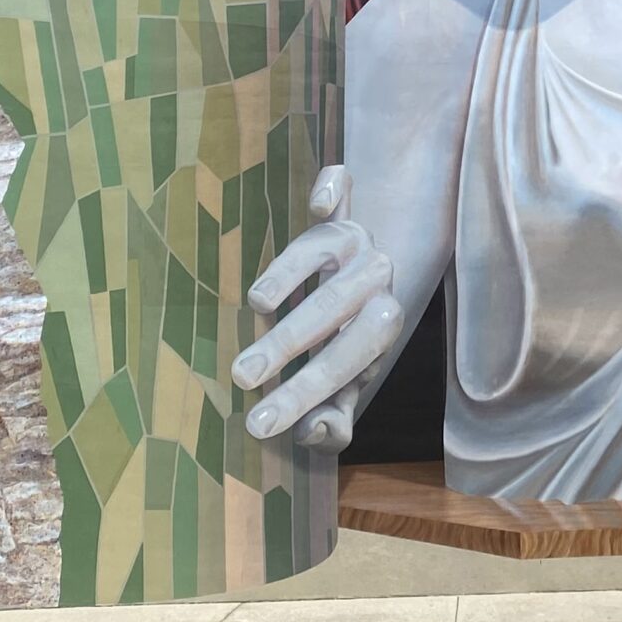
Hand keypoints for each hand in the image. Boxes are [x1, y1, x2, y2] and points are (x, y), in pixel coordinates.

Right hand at [231, 165, 402, 451]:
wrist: (362, 290)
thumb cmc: (343, 347)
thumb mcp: (342, 388)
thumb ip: (333, 418)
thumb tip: (314, 432)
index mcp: (380, 328)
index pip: (345, 363)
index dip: (303, 394)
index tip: (259, 422)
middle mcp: (375, 279)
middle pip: (334, 307)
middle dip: (288, 344)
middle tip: (242, 374)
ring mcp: (358, 240)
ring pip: (329, 248)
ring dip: (294, 273)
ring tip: (257, 303)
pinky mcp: (338, 209)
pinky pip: (342, 191)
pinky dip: (334, 189)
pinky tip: (320, 201)